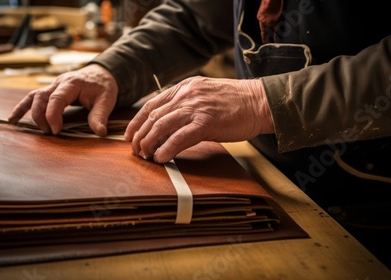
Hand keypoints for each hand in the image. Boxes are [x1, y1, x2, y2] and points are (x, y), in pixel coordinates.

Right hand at [8, 64, 117, 135]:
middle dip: (41, 116)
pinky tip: (13, 118)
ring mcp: (53, 86)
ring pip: (34, 96)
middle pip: (41, 97)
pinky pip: (33, 97)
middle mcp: (59, 83)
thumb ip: (100, 116)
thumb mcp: (106, 100)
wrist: (102, 75)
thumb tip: (100, 132)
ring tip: (19, 124)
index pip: (56, 99)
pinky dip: (23, 107)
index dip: (53, 115)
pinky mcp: (51, 91)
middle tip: (49, 132)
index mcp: (72, 83)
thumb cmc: (103, 87)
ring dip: (27, 111)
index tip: (56, 131)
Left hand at [124, 76, 273, 162]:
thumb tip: (168, 122)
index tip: (129, 135)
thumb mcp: (205, 95)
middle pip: (153, 116)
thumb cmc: (235, 102)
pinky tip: (161, 158)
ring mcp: (196, 108)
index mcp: (185, 87)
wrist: (260, 102)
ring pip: (161, 126)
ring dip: (149, 143)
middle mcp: (187, 95)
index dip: (136, 121)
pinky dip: (167, 149)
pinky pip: (179, 137)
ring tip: (145, 156)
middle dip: (140, 135)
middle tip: (135, 150)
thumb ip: (186, 104)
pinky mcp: (206, 122)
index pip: (151, 104)